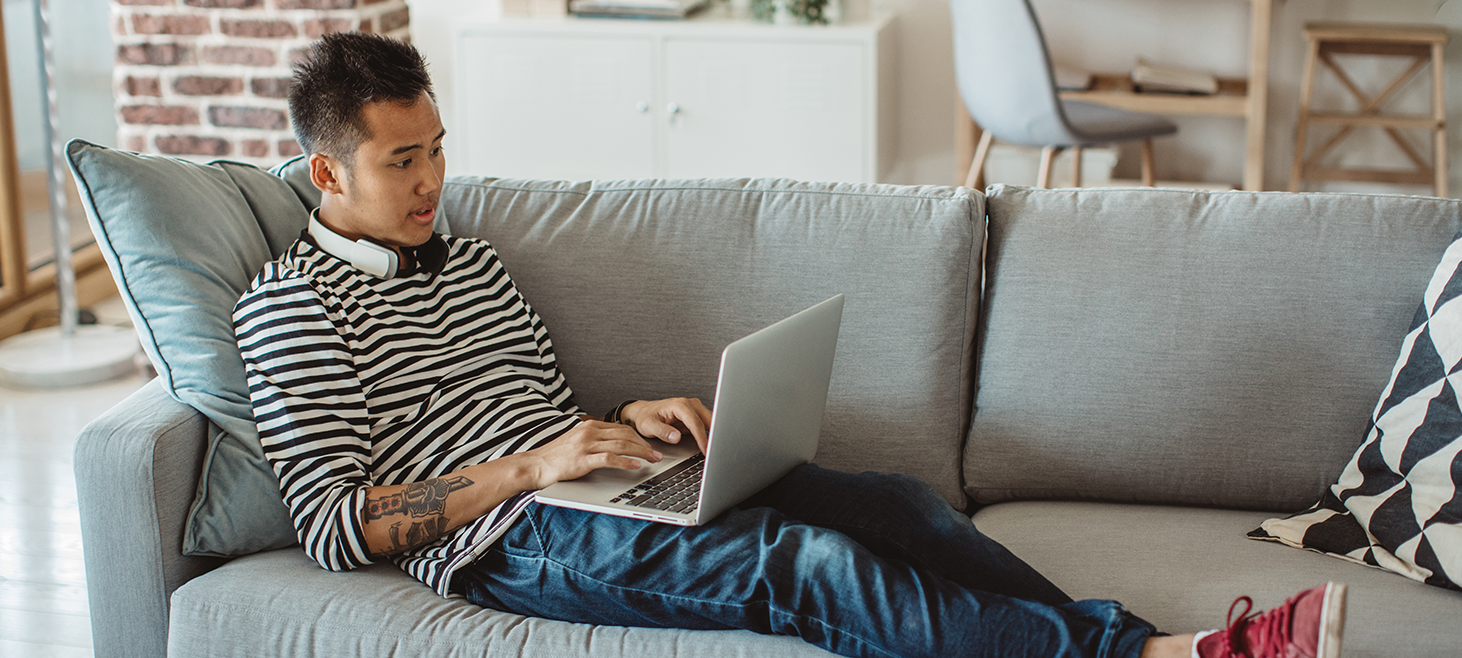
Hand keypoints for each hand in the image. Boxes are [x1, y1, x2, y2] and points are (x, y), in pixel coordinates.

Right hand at [524, 420, 662, 488]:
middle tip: (657, 454)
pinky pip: (609, 458)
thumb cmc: (556, 457)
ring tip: (653, 459)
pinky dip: (625, 462)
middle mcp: (589, 433)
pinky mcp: (583, 460)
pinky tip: (635, 466)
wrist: (535, 466)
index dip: (639, 437)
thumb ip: (594, 440)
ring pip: (621, 445)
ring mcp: (586, 445)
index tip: (650, 445)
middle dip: (644, 444)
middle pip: (625, 435)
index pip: (621, 428)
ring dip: (641, 452)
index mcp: (589, 427)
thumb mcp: (576, 442)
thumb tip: (615, 445)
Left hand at [620, 398, 711, 454]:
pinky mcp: (695, 416)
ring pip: (710, 422)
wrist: (643, 412)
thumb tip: (676, 437)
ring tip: (713, 450)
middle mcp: (689, 405)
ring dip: (713, 436)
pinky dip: (709, 435)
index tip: (705, 449)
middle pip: (708, 421)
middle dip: (713, 436)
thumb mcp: (648, 425)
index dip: (701, 437)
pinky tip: (709, 445)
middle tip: (715, 452)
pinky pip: (706, 426)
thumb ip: (662, 431)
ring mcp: (694, 410)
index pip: (695, 423)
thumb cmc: (645, 416)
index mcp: (680, 405)